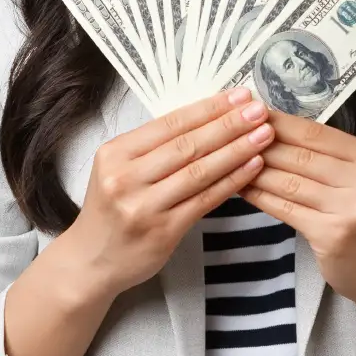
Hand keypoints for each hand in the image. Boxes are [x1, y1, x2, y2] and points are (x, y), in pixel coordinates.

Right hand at [39, 87, 272, 304]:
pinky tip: (252, 167)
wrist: (92, 260)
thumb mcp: (119, 170)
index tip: (238, 95)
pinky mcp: (162, 232)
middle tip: (259, 109)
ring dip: (236, 151)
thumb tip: (207, 117)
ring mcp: (143, 207)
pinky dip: (231, 182)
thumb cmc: (112, 209)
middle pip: (187, 145)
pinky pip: (204, 200)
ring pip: (199, 172)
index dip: (208, 108)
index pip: (169, 123)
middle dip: (228, 125)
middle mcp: (125, 178)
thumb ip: (155, 148)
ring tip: (264, 135)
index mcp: (114, 153)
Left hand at [246, 111, 355, 305]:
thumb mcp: (352, 178)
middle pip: (302, 156)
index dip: (280, 122)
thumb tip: (268, 125)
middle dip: (261, 145)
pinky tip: (240, 189)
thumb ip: (321, 155)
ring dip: (255, 171)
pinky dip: (259, 196)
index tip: (249, 113)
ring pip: (290, 182)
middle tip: (230, 136)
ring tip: (228, 160)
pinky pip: (286, 208)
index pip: (317, 133)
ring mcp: (352, 209)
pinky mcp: (333, 234)